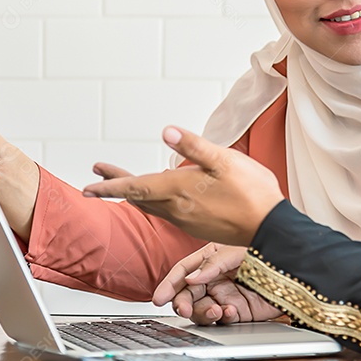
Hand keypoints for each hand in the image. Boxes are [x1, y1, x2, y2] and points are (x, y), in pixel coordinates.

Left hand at [82, 126, 283, 246]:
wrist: (271, 228)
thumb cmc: (253, 193)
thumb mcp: (225, 160)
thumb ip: (194, 146)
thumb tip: (166, 132)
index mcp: (180, 190)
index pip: (136, 187)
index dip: (110, 185)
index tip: (88, 185)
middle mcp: (177, 209)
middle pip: (138, 197)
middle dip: (115, 187)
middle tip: (94, 177)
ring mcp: (186, 220)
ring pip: (151, 206)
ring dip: (132, 194)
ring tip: (121, 184)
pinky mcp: (196, 226)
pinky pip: (165, 213)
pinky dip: (152, 202)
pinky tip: (158, 197)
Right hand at [152, 243, 283, 324]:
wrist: (297, 267)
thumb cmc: (269, 249)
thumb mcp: (238, 250)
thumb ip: (213, 264)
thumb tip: (190, 279)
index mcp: (211, 258)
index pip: (184, 271)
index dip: (169, 283)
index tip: (159, 297)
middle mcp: (216, 278)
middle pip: (188, 293)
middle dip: (183, 302)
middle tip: (183, 308)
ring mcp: (226, 294)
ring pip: (201, 309)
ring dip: (202, 313)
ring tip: (215, 312)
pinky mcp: (239, 310)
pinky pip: (222, 318)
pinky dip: (223, 317)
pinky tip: (230, 311)